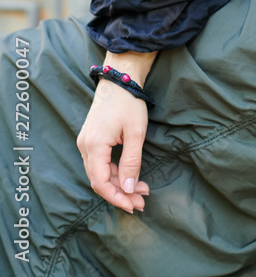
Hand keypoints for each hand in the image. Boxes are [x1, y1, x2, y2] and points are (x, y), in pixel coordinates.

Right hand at [77, 50, 156, 213]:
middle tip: (142, 201)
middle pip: (99, 180)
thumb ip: (131, 162)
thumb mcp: (135, 133)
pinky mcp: (91, 139)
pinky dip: (115, 172)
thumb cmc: (128, 103)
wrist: (119, 79)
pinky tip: (130, 176)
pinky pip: (100, 163)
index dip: (116, 197)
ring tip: (141, 190)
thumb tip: (130, 189)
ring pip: (100, 173)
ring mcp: (86, 143)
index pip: (100, 182)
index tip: (133, 205)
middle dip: (121, 193)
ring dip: (119, 184)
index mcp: (94, 146)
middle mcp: (85, 146)